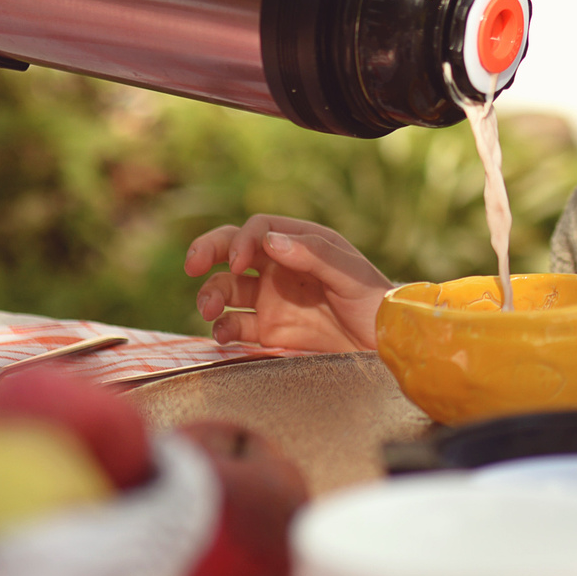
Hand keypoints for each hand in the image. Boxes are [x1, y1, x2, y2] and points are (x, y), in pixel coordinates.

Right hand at [185, 215, 391, 352]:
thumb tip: (269, 241)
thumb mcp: (349, 273)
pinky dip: (221, 329)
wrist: (383, 345)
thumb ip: (312, 255)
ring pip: (225, 290)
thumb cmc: (373, 301)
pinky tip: (224, 335)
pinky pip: (234, 327)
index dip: (241, 241)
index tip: (238, 262)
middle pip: (231, 252)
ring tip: (208, 310)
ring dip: (210, 295)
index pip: (257, 230)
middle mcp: (279, 268)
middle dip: (207, 253)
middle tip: (193, 265)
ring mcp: (270, 300)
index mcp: (300, 244)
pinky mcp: (268, 332)